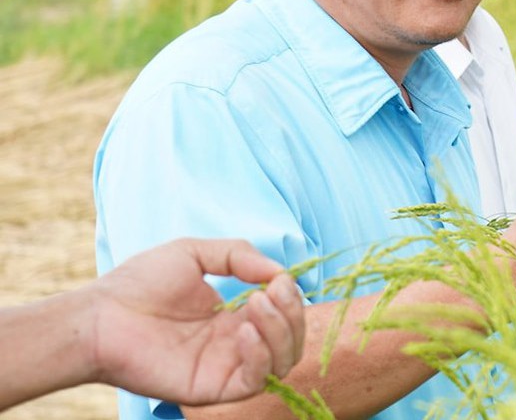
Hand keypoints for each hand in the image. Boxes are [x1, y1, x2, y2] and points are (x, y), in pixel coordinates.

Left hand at [88, 238, 304, 403]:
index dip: (289, 297)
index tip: (279, 278)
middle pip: (291, 339)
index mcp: (232, 316)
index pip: (282, 314)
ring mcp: (225, 367)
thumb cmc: (138, 283)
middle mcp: (234, 344)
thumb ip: (240, 255)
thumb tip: (281, 273)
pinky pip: (255, 380)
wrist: (99, 317)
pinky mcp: (212, 388)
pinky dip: (261, 355)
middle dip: (293, 313)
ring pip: (282, 361)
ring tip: (257, 304)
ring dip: (281, 331)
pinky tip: (243, 330)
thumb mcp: (195, 252)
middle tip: (274, 291)